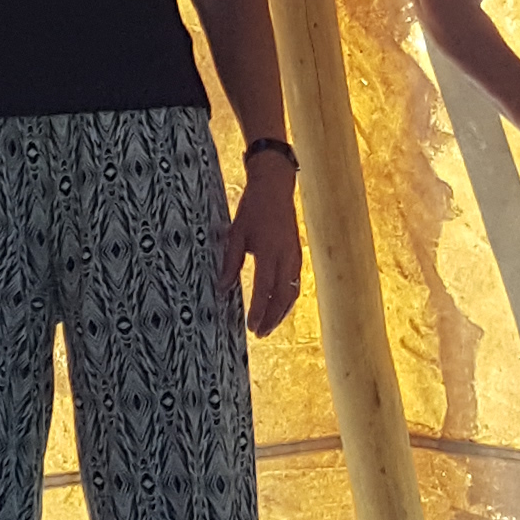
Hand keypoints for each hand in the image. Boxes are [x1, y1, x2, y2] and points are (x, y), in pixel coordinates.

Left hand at [228, 146, 302, 335]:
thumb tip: (223, 289)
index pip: (264, 289)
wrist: (275, 186)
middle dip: (271, 317)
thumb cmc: (252, 208)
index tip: (250, 327)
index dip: (258, 310)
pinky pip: (295, 282)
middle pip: (281, 296)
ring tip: (269, 325)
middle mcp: (285, 256)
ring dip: (281, 311)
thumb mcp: (236, 234)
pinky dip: (288, 298)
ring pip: (291, 291)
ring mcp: (294, 255)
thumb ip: (230, 263)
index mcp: (268, 251)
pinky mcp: (297, 253)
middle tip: (260, 333)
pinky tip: (279, 305)